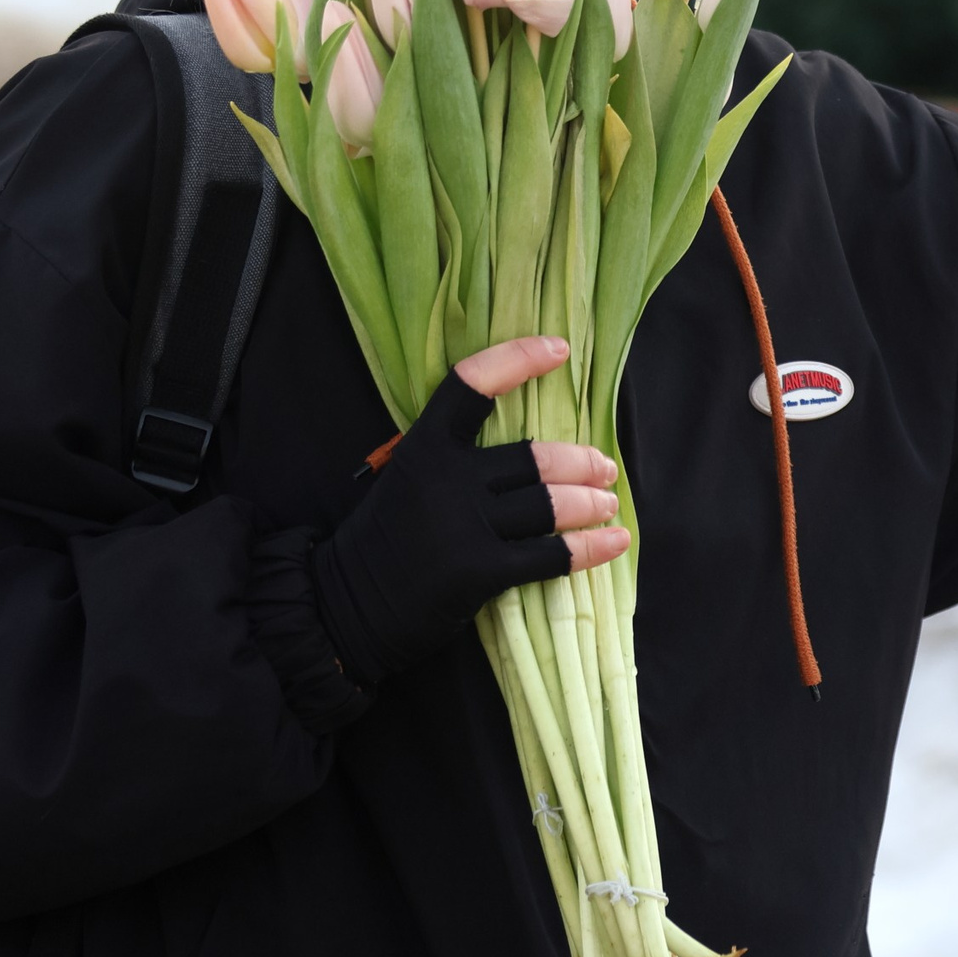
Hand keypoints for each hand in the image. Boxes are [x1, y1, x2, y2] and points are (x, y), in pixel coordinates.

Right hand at [310, 336, 628, 686]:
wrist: (343, 607)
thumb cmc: (383, 539)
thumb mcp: (406, 479)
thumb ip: (453, 458)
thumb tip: (528, 452)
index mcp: (423, 445)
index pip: (474, 384)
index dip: (519, 359)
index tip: (559, 349)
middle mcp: (445, 477)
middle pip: (533, 458)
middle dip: (581, 463)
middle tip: (606, 469)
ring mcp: (462, 525)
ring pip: (549, 505)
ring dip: (591, 505)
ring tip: (608, 505)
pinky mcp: (477, 572)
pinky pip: (550, 555)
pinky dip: (588, 549)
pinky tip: (613, 543)